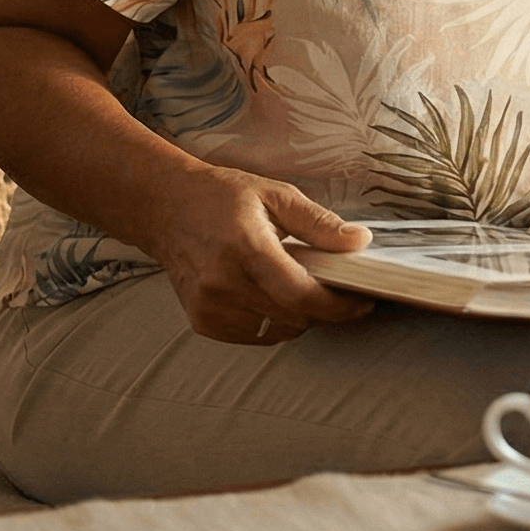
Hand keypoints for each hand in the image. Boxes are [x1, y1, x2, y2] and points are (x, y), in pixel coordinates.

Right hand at [141, 165, 375, 343]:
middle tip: (341, 289)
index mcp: (245, 248)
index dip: (338, 306)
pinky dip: (274, 321)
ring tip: (303, 286)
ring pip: (277, 330)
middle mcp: (222, 284)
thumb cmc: (222, 197)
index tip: (364, 301)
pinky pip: (254, 335)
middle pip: (293, 317)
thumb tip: (360, 242)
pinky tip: (274, 295)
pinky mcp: (202, 321)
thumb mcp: (277, 196)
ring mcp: (208, 308)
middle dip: (326, 309)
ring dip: (301, 317)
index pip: (300, 295)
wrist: (166, 209)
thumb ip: (320, 223)